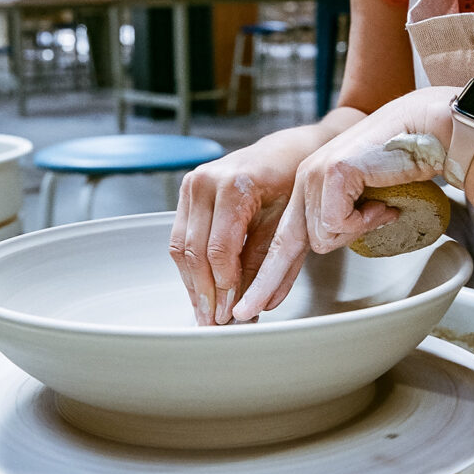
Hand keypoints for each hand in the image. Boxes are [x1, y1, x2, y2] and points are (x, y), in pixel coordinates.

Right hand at [168, 142, 301, 325]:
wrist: (286, 150)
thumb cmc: (293, 182)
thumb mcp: (287, 223)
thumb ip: (268, 263)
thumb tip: (255, 305)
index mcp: (233, 185)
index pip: (219, 250)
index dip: (223, 287)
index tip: (230, 315)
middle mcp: (205, 182)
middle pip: (194, 251)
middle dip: (204, 292)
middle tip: (214, 323)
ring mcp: (191, 184)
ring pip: (181, 247)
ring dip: (192, 284)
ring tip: (205, 313)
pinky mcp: (187, 192)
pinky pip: (181, 237)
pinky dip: (190, 267)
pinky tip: (202, 288)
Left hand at [232, 87, 457, 320]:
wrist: (424, 129)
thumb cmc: (402, 163)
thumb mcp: (363, 202)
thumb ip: (342, 222)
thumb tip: (325, 247)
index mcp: (309, 187)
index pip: (283, 236)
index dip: (272, 273)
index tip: (257, 301)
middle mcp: (305, 180)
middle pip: (281, 242)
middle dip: (265, 281)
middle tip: (245, 312)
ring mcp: (314, 175)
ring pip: (320, 238)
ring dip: (355, 232)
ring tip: (379, 208)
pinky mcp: (330, 172)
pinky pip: (338, 223)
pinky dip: (364, 221)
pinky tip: (382, 203)